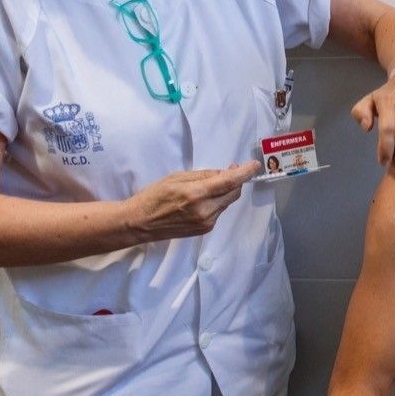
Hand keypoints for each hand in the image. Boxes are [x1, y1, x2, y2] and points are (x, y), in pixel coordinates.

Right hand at [123, 162, 259, 242]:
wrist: (140, 223)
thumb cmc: (154, 196)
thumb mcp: (177, 177)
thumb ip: (204, 175)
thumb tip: (226, 172)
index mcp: (196, 194)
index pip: (229, 182)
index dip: (245, 173)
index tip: (255, 165)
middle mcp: (205, 210)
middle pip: (233, 193)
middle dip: (236, 181)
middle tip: (230, 169)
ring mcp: (206, 222)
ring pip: (226, 203)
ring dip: (225, 192)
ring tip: (210, 184)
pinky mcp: (205, 230)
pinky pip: (218, 211)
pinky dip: (217, 202)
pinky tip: (204, 198)